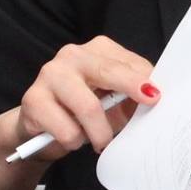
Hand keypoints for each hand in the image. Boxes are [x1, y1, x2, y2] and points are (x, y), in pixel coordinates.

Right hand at [6, 36, 159, 161]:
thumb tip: (155, 97)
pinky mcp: (33, 100)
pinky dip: (75, 140)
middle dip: (130, 91)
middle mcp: (72, 55)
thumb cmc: (84, 110)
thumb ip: (132, 93)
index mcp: (97, 49)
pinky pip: (66, 128)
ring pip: (88, 106)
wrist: (41, 128)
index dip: (144, 80)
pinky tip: (72, 138)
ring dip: (100, 132)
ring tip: (100, 140)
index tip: (157, 96)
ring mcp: (50, 74)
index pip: (127, 63)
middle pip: (109, 72)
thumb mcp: (113, 99)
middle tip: (145, 108)